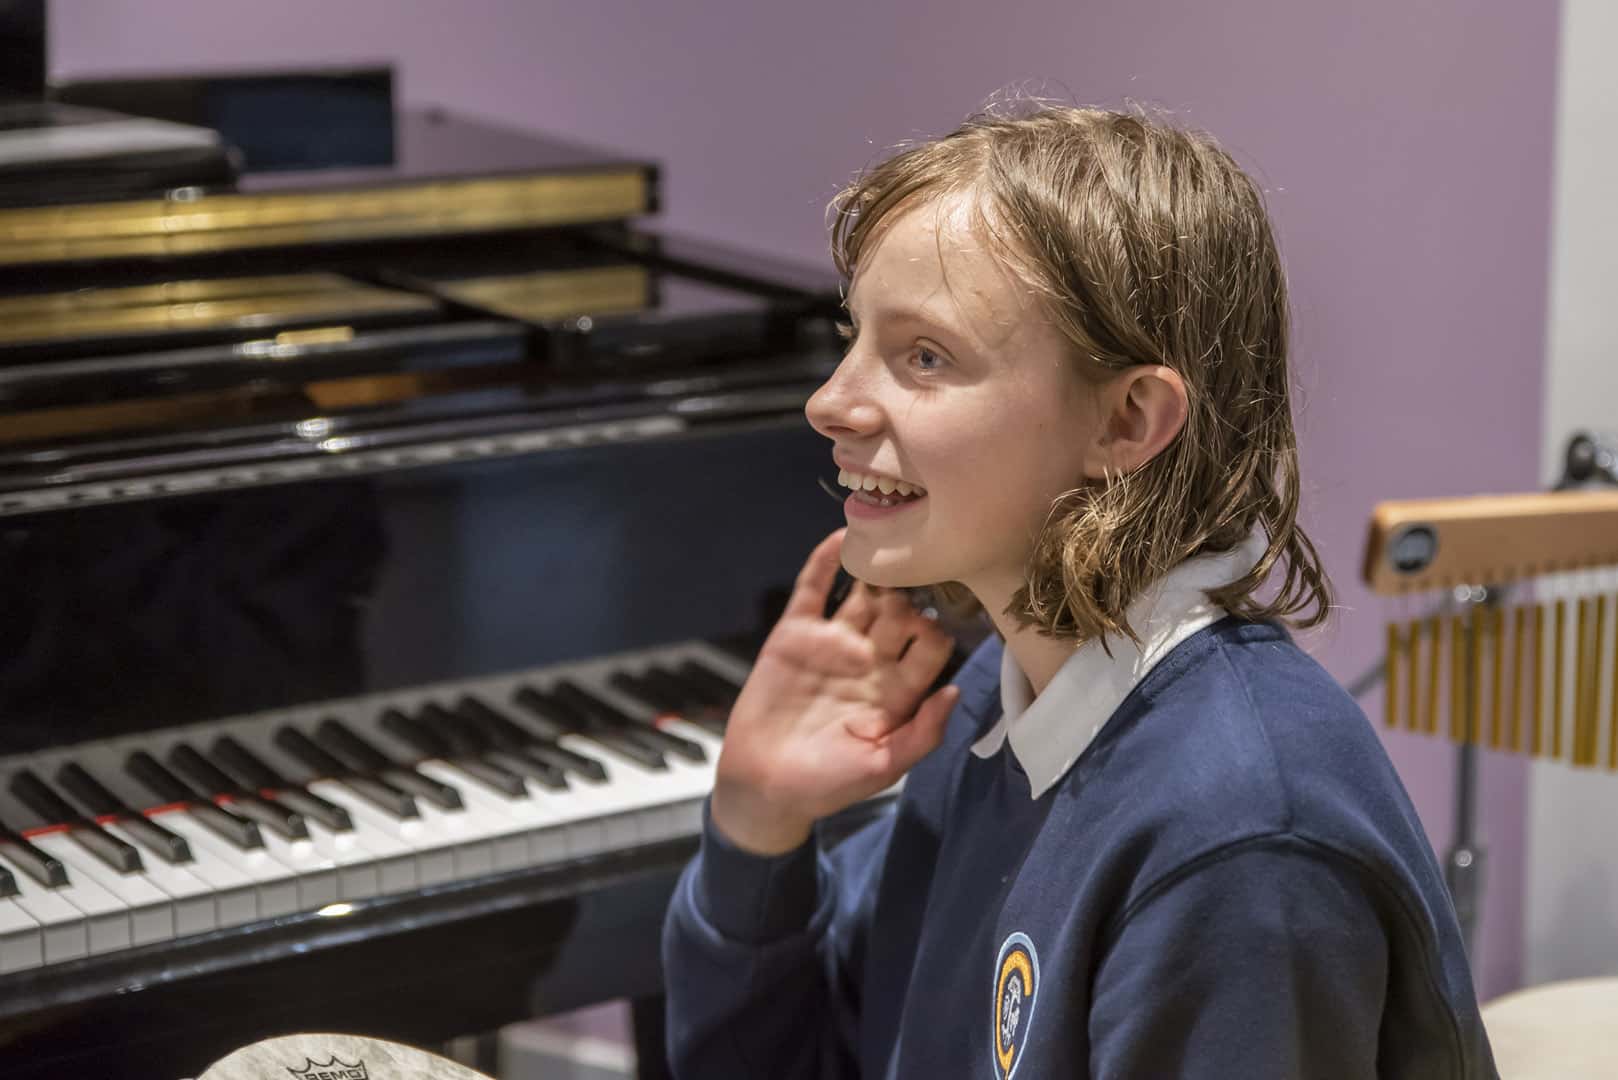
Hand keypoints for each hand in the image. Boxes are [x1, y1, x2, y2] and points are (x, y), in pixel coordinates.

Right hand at [710, 528, 960, 854]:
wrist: (763, 786)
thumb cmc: (826, 785)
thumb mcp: (882, 768)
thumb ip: (922, 734)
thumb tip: (955, 691)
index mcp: (898, 690)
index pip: (930, 647)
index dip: (937, 632)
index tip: (936, 625)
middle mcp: (870, 660)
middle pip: (901, 613)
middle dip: (911, 597)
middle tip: (911, 581)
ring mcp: (833, 643)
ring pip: (863, 595)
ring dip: (878, 573)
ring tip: (888, 545)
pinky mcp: (795, 634)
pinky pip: (813, 589)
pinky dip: (826, 561)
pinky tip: (842, 537)